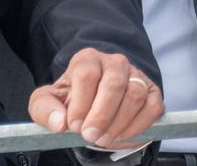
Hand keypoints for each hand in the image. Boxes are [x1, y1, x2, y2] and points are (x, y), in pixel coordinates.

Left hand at [29, 48, 163, 148]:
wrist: (94, 104)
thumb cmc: (70, 101)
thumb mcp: (48, 102)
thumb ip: (44, 109)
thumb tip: (59, 122)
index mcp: (87, 59)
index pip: (87, 74)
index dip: (81, 103)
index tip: (73, 125)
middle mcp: (114, 62)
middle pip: (114, 83)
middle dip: (102, 115)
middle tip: (90, 136)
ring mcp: (136, 75)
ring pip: (135, 94)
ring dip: (118, 123)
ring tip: (103, 138)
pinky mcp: (152, 91)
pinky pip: (152, 106)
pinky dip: (138, 125)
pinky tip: (122, 135)